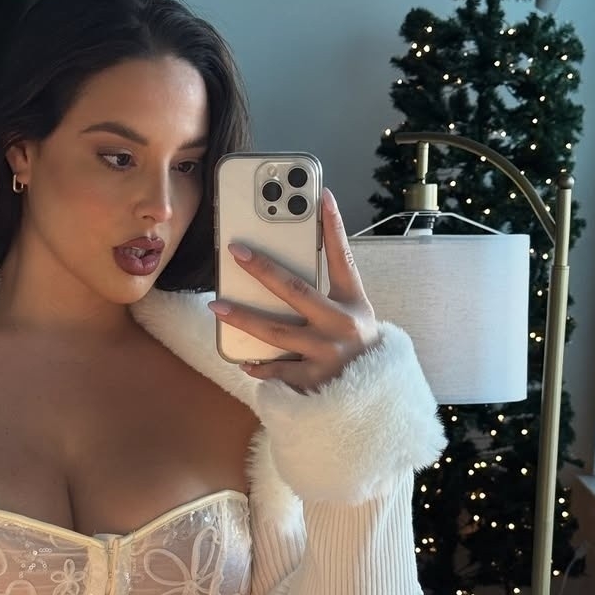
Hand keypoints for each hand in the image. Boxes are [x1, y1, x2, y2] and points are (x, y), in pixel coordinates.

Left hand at [208, 188, 379, 391]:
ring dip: (243, 318)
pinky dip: (259, 365)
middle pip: (296, 291)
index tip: (321, 195)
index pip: (344, 258)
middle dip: (263, 269)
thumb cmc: (356, 348)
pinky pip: (278, 370)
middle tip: (236, 251)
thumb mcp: (353, 315)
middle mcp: (342, 325)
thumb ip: (326, 294)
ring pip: (276, 333)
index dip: (333, 226)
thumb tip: (281, 271)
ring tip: (218, 305)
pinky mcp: (315, 381)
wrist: (377, 398)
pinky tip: (243, 359)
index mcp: (353, 303)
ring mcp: (328, 354)